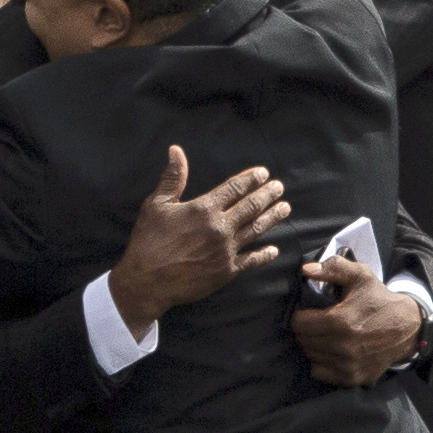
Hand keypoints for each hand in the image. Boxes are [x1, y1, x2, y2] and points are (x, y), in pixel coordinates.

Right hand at [106, 146, 289, 336]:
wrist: (147, 282)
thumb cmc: (148, 241)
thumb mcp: (156, 205)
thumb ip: (172, 178)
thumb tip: (176, 150)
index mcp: (204, 209)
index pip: (234, 188)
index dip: (250, 179)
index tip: (263, 173)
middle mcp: (220, 228)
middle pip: (251, 206)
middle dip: (267, 195)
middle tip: (279, 187)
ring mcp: (226, 250)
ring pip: (256, 230)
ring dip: (272, 217)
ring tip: (285, 207)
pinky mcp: (227, 271)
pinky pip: (251, 260)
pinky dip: (264, 254)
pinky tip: (274, 249)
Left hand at [290, 260, 422, 386]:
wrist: (408, 328)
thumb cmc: (379, 300)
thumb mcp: (360, 276)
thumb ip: (333, 267)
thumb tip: (306, 270)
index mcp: (340, 321)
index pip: (298, 324)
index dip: (300, 316)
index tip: (309, 313)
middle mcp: (343, 346)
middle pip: (303, 341)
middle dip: (306, 331)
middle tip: (316, 324)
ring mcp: (348, 365)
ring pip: (310, 356)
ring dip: (313, 346)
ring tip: (325, 336)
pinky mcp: (353, 378)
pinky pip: (320, 373)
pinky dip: (321, 363)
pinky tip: (331, 351)